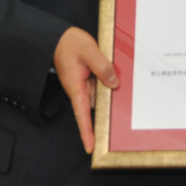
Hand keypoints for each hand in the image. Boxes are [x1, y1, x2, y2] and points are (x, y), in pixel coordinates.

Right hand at [52, 27, 117, 153]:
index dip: (86, 132)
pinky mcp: (89, 80)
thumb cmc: (69, 44)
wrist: (59, 37)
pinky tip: (122, 86)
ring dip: (110, 102)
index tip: (90, 148)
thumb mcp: (89, 51)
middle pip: (94, 110)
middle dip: (103, 122)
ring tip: (126, 109)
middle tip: (116, 136)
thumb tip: (114, 83)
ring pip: (100, 98)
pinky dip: (109, 88)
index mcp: (76, 87)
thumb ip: (102, 67)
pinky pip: (101, 88)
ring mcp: (85, 86)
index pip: (81, 114)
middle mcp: (80, 90)